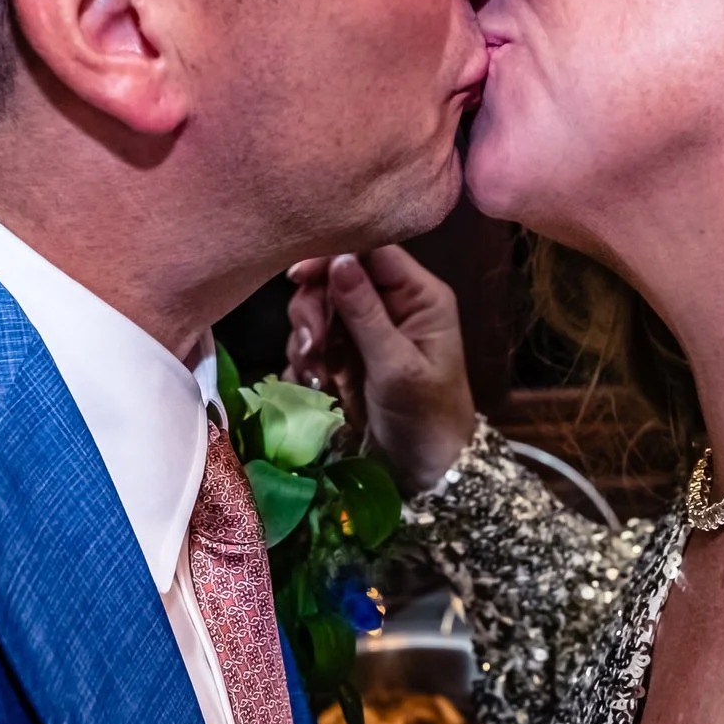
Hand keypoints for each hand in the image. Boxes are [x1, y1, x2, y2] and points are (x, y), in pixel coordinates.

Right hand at [286, 246, 478, 495]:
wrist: (426, 471)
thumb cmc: (426, 417)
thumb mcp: (396, 365)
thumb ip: (365, 312)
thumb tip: (338, 260)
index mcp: (418, 296)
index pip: (371, 251)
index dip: (331, 257)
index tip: (297, 277)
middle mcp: (393, 305)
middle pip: (336, 278)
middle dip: (314, 310)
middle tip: (312, 347)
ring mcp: (367, 331)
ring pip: (319, 310)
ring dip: (307, 339)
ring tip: (316, 375)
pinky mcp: (347, 356)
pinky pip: (313, 341)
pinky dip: (305, 359)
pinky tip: (312, 383)